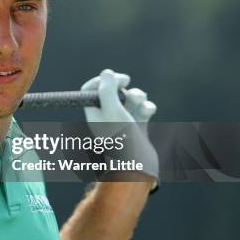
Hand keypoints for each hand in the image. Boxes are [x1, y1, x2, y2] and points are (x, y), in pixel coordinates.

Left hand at [81, 69, 158, 186]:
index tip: (113, 76)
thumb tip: (107, 72)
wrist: (139, 167)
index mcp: (94, 114)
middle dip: (122, 86)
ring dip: (137, 95)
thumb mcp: (112, 110)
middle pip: (112, 92)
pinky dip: (146, 107)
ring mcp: (123, 123)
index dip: (101, 80)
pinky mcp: (138, 127)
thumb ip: (107, 90)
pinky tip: (148, 112)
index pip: (91, 90)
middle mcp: (106, 118)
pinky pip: (142, 110)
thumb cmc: (122, 139)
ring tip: (139, 102)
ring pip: (130, 99)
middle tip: (126, 81)